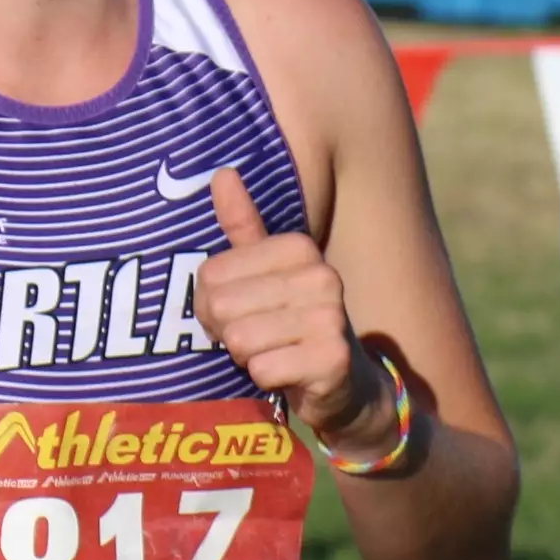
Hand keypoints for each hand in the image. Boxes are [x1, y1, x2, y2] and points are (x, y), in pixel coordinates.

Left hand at [195, 168, 397, 461]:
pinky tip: (290, 376)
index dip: (213, 304)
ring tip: (274, 355)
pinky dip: (266, 380)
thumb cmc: (293, 326)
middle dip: (227, 333)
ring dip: (247, 358)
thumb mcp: (267, 275)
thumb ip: (243, 228)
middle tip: (256, 340)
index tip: (242, 313)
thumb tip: (222, 172)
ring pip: (241, 340)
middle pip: (222, 307)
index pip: (211, 275)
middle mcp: (320, 276)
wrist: (348, 386)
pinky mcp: (332, 360)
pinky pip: (263, 370)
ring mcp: (330, 317)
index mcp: (298, 248)